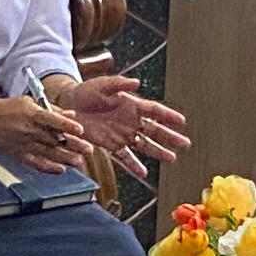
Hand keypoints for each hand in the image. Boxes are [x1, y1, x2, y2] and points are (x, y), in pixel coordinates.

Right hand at [0, 87, 89, 172]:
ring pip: (49, 153)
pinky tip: (60, 170)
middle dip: (73, 145)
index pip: (53, 120)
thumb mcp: (31, 102)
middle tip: (89, 150)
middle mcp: (30, 130)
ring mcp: (25, 144)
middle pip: (55, 139)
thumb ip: (53, 110)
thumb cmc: (10, 108)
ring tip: (79, 162)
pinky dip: (48, 168)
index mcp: (32, 114)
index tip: (81, 130)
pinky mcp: (20, 154)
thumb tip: (72, 115)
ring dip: (65, 159)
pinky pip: (35, 163)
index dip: (68, 125)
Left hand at [55, 75, 189, 176]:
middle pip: (154, 130)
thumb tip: (136, 81)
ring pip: (144, 145)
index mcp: (132, 104)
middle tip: (185, 143)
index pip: (154, 111)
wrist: (70, 105)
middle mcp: (131, 121)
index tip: (181, 121)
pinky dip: (133, 165)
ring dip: (158, 152)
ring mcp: (123, 134)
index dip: (168, 116)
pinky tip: (143, 173)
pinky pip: (124, 157)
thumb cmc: (87, 91)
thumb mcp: (103, 84)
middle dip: (170, 137)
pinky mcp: (111, 145)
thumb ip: (119, 83)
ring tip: (172, 158)